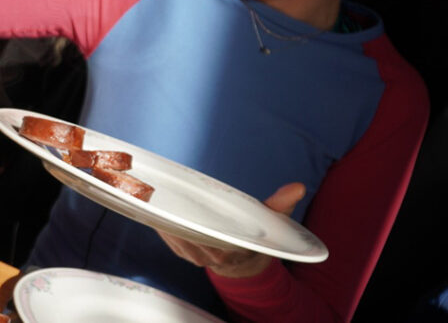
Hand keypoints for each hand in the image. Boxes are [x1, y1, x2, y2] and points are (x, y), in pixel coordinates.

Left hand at [158, 182, 306, 277]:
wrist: (246, 261)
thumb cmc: (260, 236)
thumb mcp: (274, 222)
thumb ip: (282, 204)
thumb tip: (298, 187)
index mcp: (230, 249)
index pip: (206, 234)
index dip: (191, 220)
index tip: (180, 202)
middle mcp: (210, 255)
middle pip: (183, 232)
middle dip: (170, 213)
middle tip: (159, 190)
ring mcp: (193, 255)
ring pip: (171, 234)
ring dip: (160, 216)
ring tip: (149, 193)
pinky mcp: (182, 252)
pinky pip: (166, 237)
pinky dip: (158, 222)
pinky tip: (151, 205)